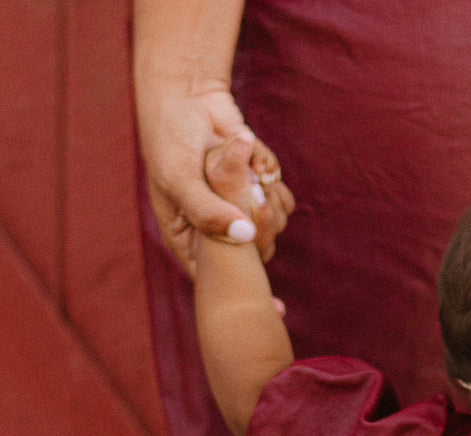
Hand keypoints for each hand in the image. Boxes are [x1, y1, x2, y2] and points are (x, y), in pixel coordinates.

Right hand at [137, 80, 293, 274]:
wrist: (185, 91)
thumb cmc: (169, 138)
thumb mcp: (180, 179)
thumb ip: (208, 212)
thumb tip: (245, 237)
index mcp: (189, 237)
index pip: (217, 276)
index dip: (240, 284)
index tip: (268, 289)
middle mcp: (217, 227)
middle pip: (254, 254)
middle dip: (259, 226)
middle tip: (255, 197)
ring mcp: (240, 207)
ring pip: (272, 225)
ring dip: (268, 198)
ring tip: (249, 172)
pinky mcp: (257, 184)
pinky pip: (280, 193)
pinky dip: (270, 172)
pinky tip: (252, 154)